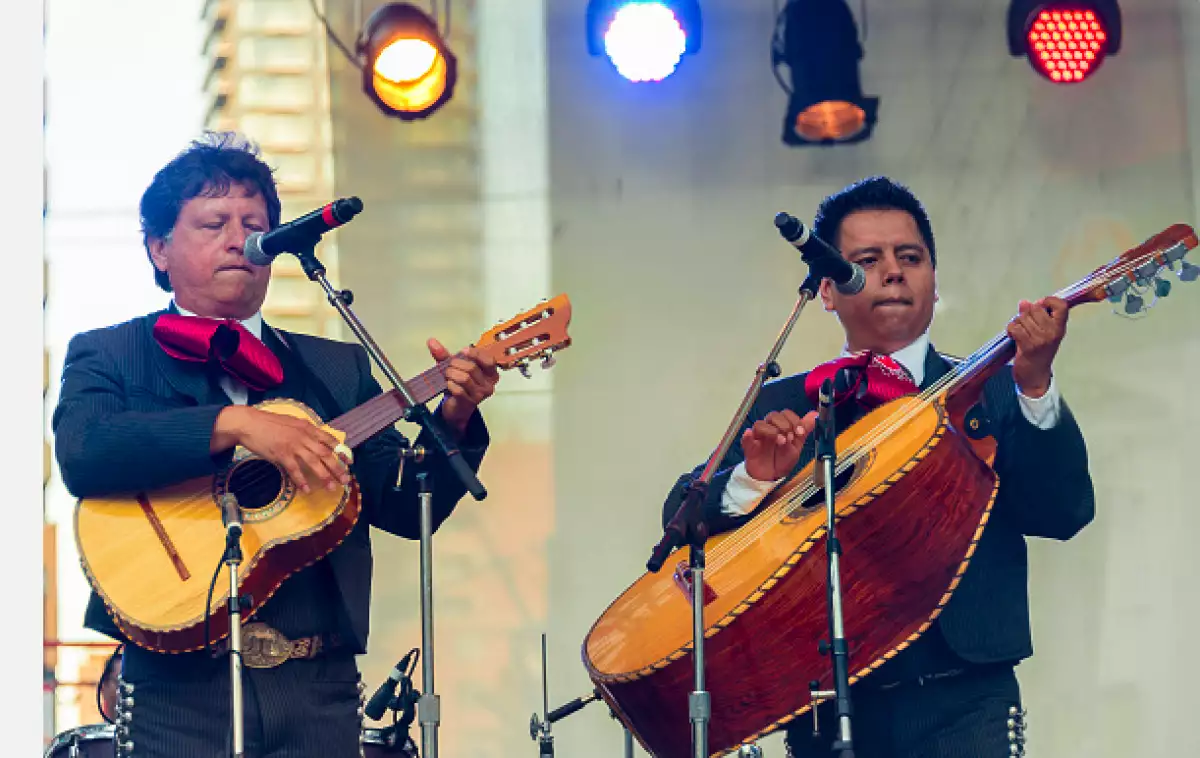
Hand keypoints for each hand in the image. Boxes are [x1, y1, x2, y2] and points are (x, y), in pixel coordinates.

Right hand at [212, 406, 350, 494]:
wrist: (249, 423)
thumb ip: (305, 431)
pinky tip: (307, 489)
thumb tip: (316, 440)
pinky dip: (301, 480)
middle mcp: (303, 436)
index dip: (341, 451)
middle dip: (337, 467)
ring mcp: (293, 445)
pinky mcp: (281, 454)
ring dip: (324, 476)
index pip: (329, 439)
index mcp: (307, 427)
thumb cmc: (269, 423)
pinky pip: (294, 470)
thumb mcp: (292, 422)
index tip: (348, 461)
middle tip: (345, 480)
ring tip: (331, 487)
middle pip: (325, 453)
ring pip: (313, 462)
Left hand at [428, 338, 499, 432]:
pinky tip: (448, 385)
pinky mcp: (469, 403)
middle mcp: (488, 384)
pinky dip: (450, 385)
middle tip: (448, 368)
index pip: (489, 360)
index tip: (463, 351)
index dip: (475, 354)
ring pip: (465, 378)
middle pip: (472, 368)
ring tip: (447, 376)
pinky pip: (458, 390)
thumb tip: (431, 341)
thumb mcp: (455, 368)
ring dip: (451, 374)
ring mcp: (479, 395)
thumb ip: (445, 355)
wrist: (456, 408)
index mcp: (490, 374)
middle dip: (456, 364)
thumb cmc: (459, 386)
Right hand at [741, 410, 818, 481]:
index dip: (794, 420)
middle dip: (784, 425)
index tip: (800, 432)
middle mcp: (769, 428)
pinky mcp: (749, 447)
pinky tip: (750, 435)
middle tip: (790, 438)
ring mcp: (758, 437)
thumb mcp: (797, 445)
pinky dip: (747, 436)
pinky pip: (745, 439)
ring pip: (760, 424)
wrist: (772, 476)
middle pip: (773, 416)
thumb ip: (804, 429)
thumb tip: (814, 414)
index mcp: (781, 426)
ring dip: (772, 431)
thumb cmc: (783, 460)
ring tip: (781, 442)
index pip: (786, 414)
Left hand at [1007, 296, 1068, 397]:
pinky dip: (1010, 330)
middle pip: (1035, 308)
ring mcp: (1041, 339)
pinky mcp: (1028, 346)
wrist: (1035, 376)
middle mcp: (1053, 332)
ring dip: (1017, 323)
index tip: (1041, 307)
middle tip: (1026, 325)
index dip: (1048, 301)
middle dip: (1026, 313)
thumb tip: (1024, 302)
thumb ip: (1037, 316)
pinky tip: (1012, 336)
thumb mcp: (1045, 333)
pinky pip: (1015, 327)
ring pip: (1023, 318)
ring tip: (1020, 332)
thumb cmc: (1039, 351)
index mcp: (1060, 327)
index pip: (1061, 304)